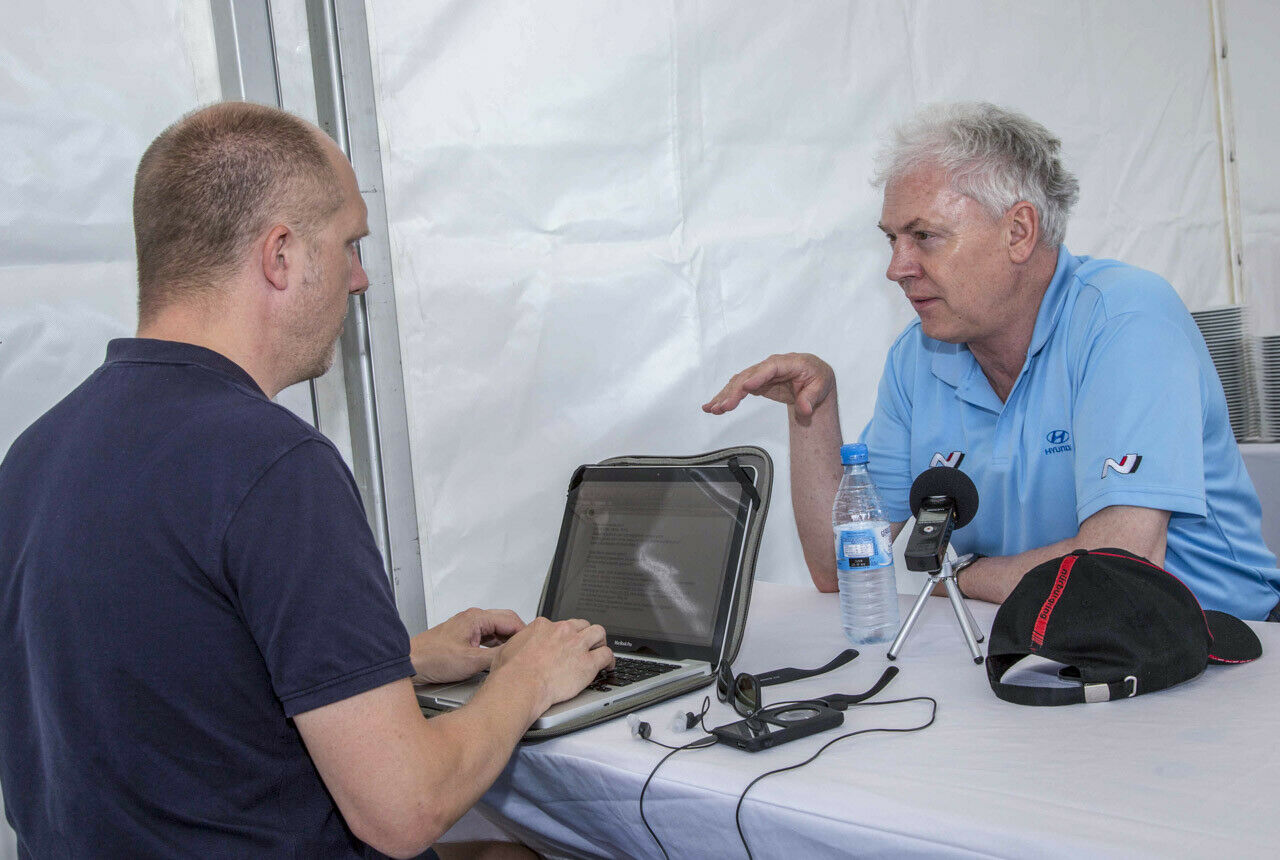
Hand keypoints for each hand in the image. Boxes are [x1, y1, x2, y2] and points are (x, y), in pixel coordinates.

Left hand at [409, 608, 525, 683]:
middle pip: (506, 621)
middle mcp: (473, 618)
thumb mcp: (471, 661)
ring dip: (507, 641)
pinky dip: (496, 645)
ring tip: (516, 655)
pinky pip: (488, 637)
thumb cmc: (433, 658)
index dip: (525, 633)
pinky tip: (499, 657)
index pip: (511, 620)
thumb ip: (496, 657)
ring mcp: (468, 626)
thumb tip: (514, 656)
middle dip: (518, 635)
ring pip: (497, 630)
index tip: (534, 645)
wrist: (411, 662)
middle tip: (529, 650)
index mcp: (477, 618)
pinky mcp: (464, 636)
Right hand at [487, 617, 613, 720]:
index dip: (565, 635)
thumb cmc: (512, 673)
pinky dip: (610, 660)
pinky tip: (608, 665)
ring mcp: (577, 645)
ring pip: (598, 633)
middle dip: (585, 634)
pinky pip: (606, 655)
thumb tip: (520, 646)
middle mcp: (563, 631)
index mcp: (544, 626)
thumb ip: (520, 643)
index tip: (565, 642)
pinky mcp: (588, 663)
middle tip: (586, 644)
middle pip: (582, 625)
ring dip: (600, 642)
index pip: (561, 624)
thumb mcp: (509, 649)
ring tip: (600, 650)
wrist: (520, 685)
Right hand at [702, 353, 836, 418]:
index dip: (758, 377)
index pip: (771, 368)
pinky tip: (713, 406)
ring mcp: (761, 374)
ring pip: (739, 382)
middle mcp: (771, 365)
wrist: (812, 378)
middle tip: (725, 406)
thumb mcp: (820, 388)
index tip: (746, 386)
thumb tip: (805, 409)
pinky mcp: (755, 382)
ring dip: (725, 395)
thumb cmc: (817, 379)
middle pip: (749, 375)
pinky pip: (737, 388)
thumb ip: (811, 399)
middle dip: (735, 391)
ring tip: (712, 408)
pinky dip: (725, 397)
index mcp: (789, 362)